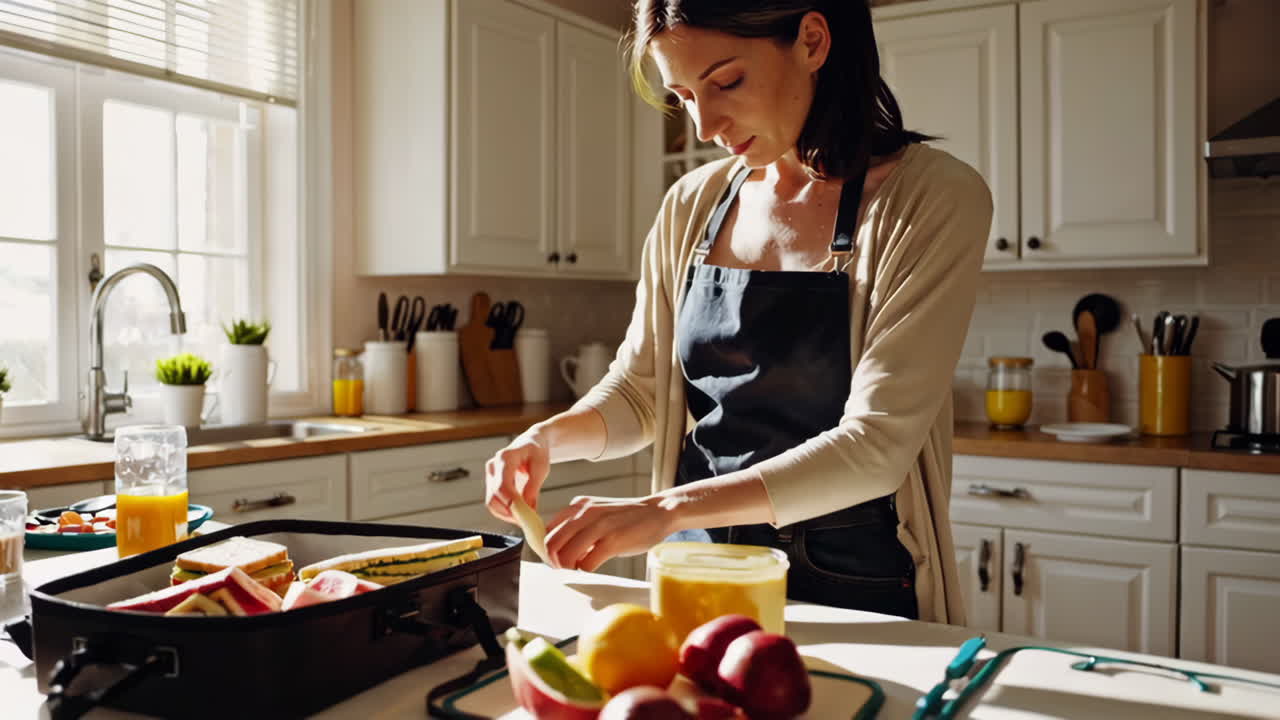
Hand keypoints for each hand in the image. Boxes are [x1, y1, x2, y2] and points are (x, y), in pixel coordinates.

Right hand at [484, 430, 550, 522]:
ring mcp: (490, 475)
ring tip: (525, 517)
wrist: (531, 443)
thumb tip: (528, 508)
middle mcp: (493, 466)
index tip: (524, 516)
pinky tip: (519, 513)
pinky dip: (505, 511)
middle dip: (509, 512)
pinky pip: (494, 502)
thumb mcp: (541, 467)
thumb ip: (533, 487)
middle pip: (494, 497)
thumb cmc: (537, 452)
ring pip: (491, 502)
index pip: (502, 486)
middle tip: (527, 521)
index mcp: (505, 458)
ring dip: (507, 514)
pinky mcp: (491, 482)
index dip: (511, 503)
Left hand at [544, 495, 676, 571]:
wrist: (659, 512)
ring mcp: (598, 526)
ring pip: (565, 555)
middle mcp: (584, 513)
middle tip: (565, 568)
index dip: (547, 549)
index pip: (547, 530)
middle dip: (554, 561)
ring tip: (579, 568)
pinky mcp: (613, 540)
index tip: (555, 559)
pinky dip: (585, 570)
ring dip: (568, 568)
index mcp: (578, 506)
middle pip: (550, 544)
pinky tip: (594, 567)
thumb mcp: (597, 514)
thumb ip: (578, 527)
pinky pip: (586, 563)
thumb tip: (558, 550)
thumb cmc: (628, 518)